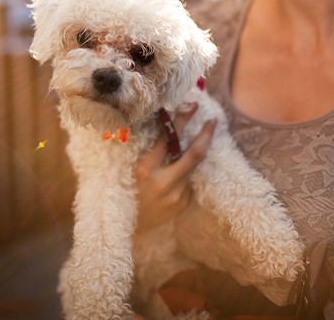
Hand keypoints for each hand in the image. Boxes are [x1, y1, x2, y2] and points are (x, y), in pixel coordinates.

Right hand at [134, 102, 215, 231]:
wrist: (123, 228)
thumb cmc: (120, 191)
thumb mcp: (126, 168)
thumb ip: (146, 150)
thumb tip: (164, 123)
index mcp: (144, 169)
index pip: (168, 138)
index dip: (181, 119)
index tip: (191, 105)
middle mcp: (162, 182)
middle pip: (194, 153)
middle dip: (206, 134)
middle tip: (212, 120)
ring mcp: (175, 195)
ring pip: (194, 167)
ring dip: (198, 151)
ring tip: (203, 137)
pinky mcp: (182, 203)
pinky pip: (188, 181)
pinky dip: (185, 172)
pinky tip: (178, 170)